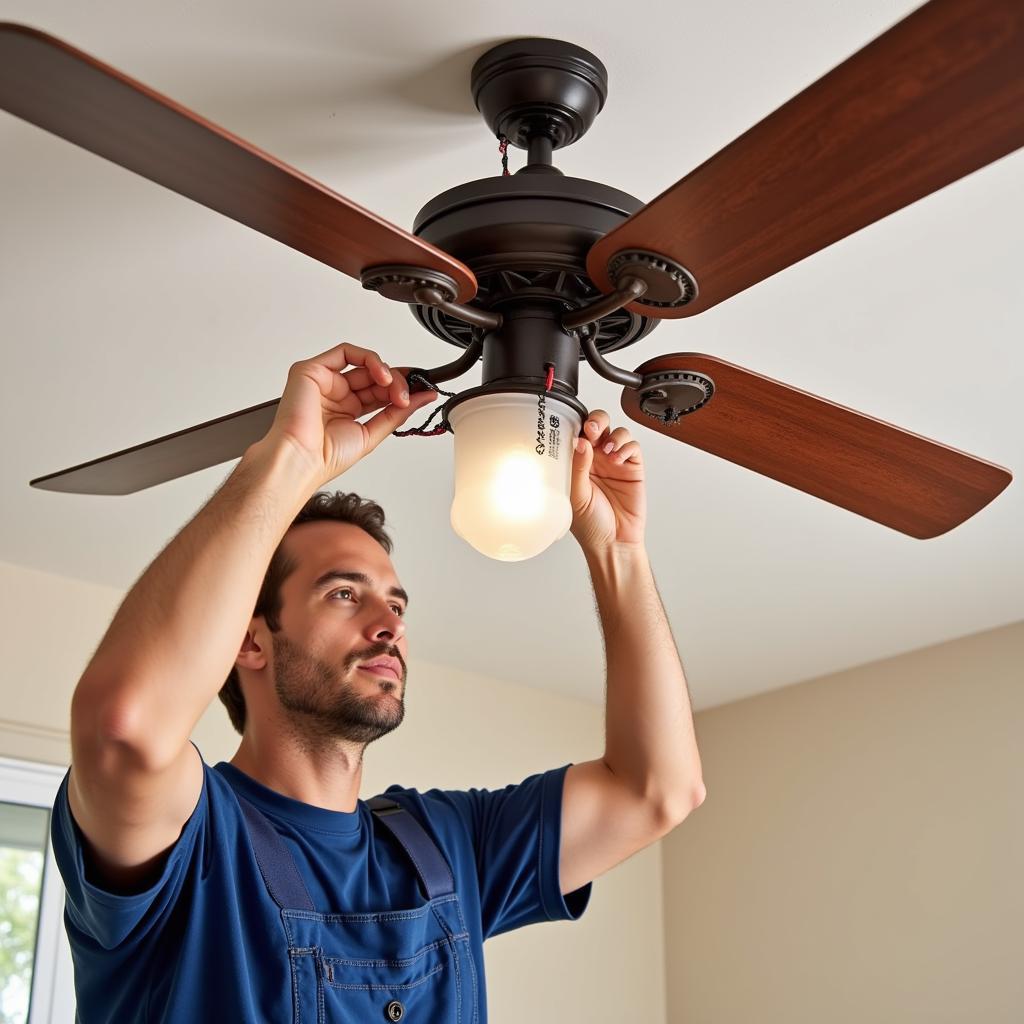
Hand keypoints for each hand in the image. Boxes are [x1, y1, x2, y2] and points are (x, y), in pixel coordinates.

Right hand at [262, 343, 438, 484]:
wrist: (301, 460)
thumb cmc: (324, 456)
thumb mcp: (371, 433)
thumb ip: (397, 413)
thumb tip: (423, 398)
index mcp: (347, 410)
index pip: (379, 391)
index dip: (401, 389)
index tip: (423, 391)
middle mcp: (335, 394)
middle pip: (374, 376)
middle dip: (397, 383)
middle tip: (410, 395)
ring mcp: (324, 381)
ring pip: (363, 363)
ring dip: (387, 373)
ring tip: (396, 389)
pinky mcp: (312, 370)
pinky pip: (345, 352)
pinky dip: (369, 359)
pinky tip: (382, 375)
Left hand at [569, 410, 646, 552]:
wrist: (613, 542)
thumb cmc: (590, 525)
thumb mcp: (575, 495)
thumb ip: (577, 467)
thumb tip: (579, 441)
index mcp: (576, 463)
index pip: (577, 433)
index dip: (577, 425)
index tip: (576, 428)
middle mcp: (595, 459)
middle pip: (598, 425)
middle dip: (597, 421)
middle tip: (593, 429)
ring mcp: (615, 462)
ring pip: (617, 432)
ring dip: (613, 436)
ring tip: (607, 451)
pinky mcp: (633, 468)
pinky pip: (632, 447)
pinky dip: (626, 447)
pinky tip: (618, 460)